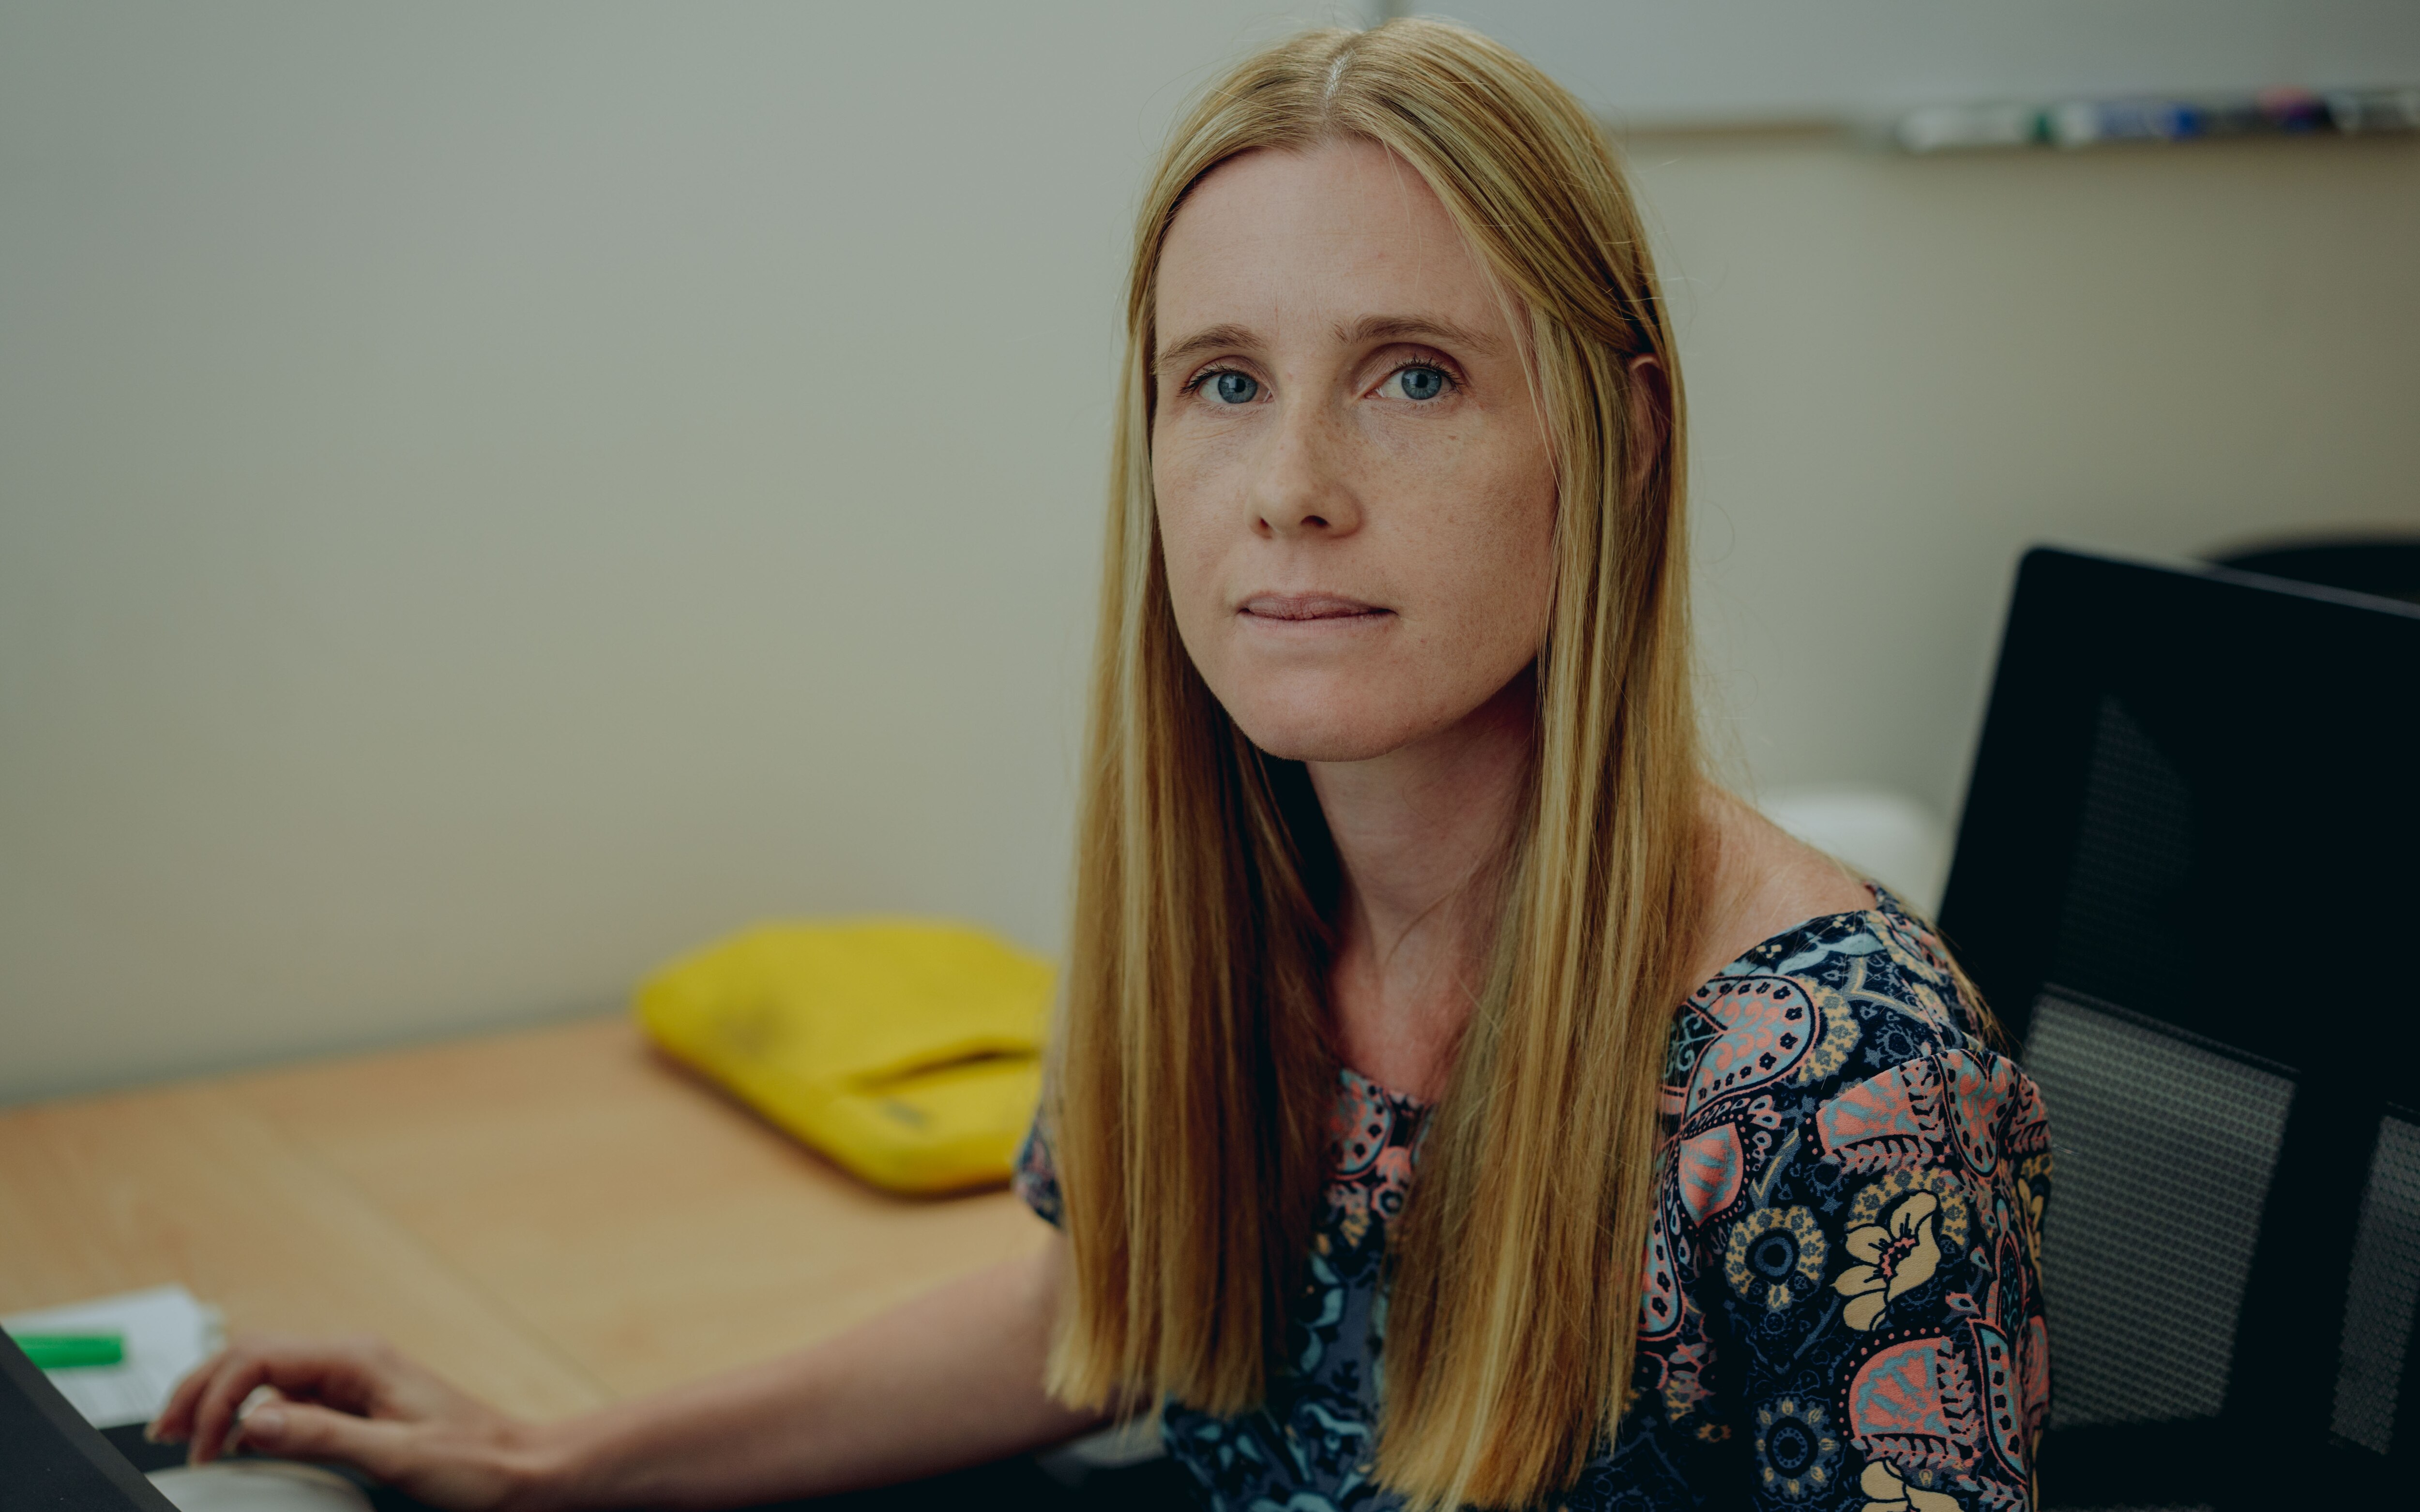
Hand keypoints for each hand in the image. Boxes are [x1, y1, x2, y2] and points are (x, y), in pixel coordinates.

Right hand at [149, 1334, 560, 1511]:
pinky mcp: (358, 1405)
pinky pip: (290, 1397)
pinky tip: (236, 1438)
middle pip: (254, 1355)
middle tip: (163, 1433)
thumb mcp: (395, 1455)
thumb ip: (323, 1436)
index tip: (197, 1448)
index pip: (259, 1358)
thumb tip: (253, 1422)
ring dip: (221, 1396)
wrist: (522, 1471)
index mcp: (358, 1359)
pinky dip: (250, 1413)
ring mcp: (355, 1381)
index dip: (215, 1399)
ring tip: (185, 1433)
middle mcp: (354, 1360)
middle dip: (202, 1387)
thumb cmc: (475, 1463)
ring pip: (267, 1372)